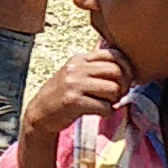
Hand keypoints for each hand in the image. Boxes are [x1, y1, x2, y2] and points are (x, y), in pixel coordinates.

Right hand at [18, 47, 131, 167]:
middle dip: (122, 85)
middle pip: (116, 71)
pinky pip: (105, 107)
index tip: (124, 79)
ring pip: (113, 89)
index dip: (126, 67)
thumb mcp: (76, 74)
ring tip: (105, 103)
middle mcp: (76, 68)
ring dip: (114, 100)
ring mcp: (73, 84)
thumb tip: (127, 70)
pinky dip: (107, 113)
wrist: (40, 112)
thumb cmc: (63, 93)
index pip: (113, 54)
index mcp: (79, 59)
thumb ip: (95, 68)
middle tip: (116, 95)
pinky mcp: (73, 101)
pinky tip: (99, 112)